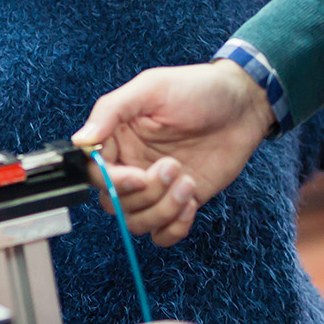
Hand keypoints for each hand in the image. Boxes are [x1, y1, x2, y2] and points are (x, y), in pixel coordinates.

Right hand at [73, 61, 272, 245]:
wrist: (242, 104)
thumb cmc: (197, 89)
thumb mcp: (151, 89)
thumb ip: (111, 110)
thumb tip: (81, 140)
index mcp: (117, 138)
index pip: (93, 173)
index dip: (111, 181)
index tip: (136, 176)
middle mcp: (132, 164)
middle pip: (114, 203)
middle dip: (144, 193)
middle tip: (172, 167)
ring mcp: (156, 187)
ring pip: (137, 222)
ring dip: (162, 209)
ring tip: (187, 180)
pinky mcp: (181, 202)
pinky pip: (163, 234)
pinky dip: (174, 227)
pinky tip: (191, 201)